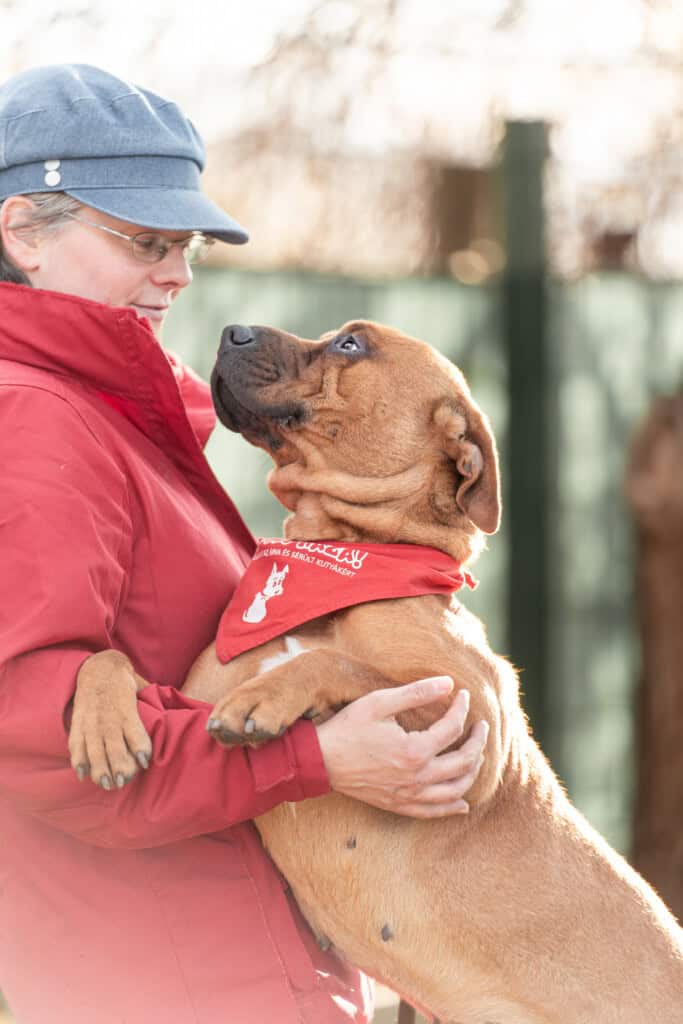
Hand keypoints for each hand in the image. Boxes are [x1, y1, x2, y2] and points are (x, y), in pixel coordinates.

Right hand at [69, 650, 152, 789]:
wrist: (98, 667)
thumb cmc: (125, 682)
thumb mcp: (142, 688)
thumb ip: (156, 701)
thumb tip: (180, 708)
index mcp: (126, 709)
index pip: (135, 732)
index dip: (139, 748)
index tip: (144, 763)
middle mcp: (108, 717)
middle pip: (113, 747)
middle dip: (118, 767)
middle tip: (123, 783)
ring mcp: (92, 721)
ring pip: (94, 750)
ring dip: (100, 769)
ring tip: (107, 784)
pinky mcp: (79, 723)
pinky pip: (76, 744)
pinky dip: (79, 760)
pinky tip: (83, 774)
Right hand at [316, 676, 487, 817]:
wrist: (321, 760)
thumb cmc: (348, 728)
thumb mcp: (380, 702)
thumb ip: (416, 693)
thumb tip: (449, 683)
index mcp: (414, 750)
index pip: (452, 728)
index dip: (462, 708)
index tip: (464, 694)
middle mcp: (417, 777)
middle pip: (463, 762)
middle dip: (478, 741)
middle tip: (482, 726)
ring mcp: (409, 795)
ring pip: (455, 790)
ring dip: (472, 772)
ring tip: (477, 756)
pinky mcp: (399, 805)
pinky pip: (434, 812)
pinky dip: (452, 807)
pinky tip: (463, 803)